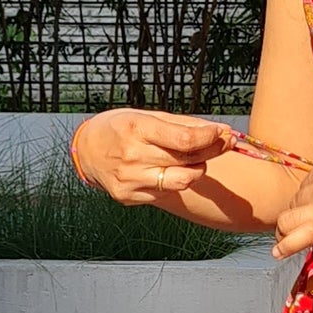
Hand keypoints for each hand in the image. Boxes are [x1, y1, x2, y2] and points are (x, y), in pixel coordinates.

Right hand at [72, 107, 234, 205]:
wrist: (86, 151)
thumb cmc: (121, 128)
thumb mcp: (147, 116)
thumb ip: (184, 125)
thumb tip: (220, 131)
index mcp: (137, 129)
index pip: (184, 140)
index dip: (209, 138)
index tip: (222, 133)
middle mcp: (132, 157)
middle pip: (186, 161)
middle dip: (212, 151)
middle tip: (225, 143)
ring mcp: (129, 180)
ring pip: (181, 182)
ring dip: (196, 170)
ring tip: (196, 160)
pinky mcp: (129, 197)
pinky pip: (165, 192)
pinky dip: (174, 181)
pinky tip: (170, 170)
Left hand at [273, 156, 312, 260]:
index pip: (299, 193)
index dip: (300, 210)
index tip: (305, 221)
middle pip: (291, 207)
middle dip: (291, 224)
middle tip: (296, 238)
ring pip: (287, 221)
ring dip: (284, 236)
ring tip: (285, 247)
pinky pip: (301, 235)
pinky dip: (286, 246)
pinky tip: (279, 254)